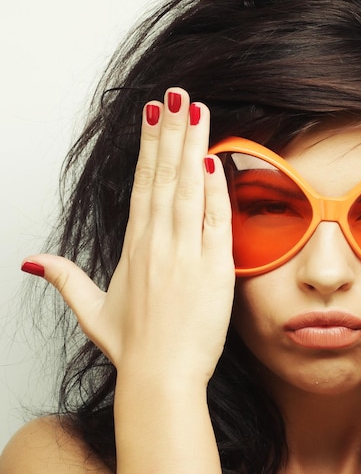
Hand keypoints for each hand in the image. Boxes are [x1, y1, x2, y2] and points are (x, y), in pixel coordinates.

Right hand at [22, 88, 234, 384]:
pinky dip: (216, 191)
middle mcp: (157, 243)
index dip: (149, 147)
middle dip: (172, 132)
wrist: (160, 378)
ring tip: (196, 111)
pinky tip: (216, 160)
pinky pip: (215, 221)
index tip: (154, 116)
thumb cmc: (132, 347)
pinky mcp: (212, 269)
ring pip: (188, 190)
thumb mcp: (91, 310)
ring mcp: (185, 253)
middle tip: (177, 95)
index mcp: (135, 247)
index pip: (143, 185)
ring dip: (192, 147)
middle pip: (165, 176)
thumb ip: (64, 278)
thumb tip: (31, 260)